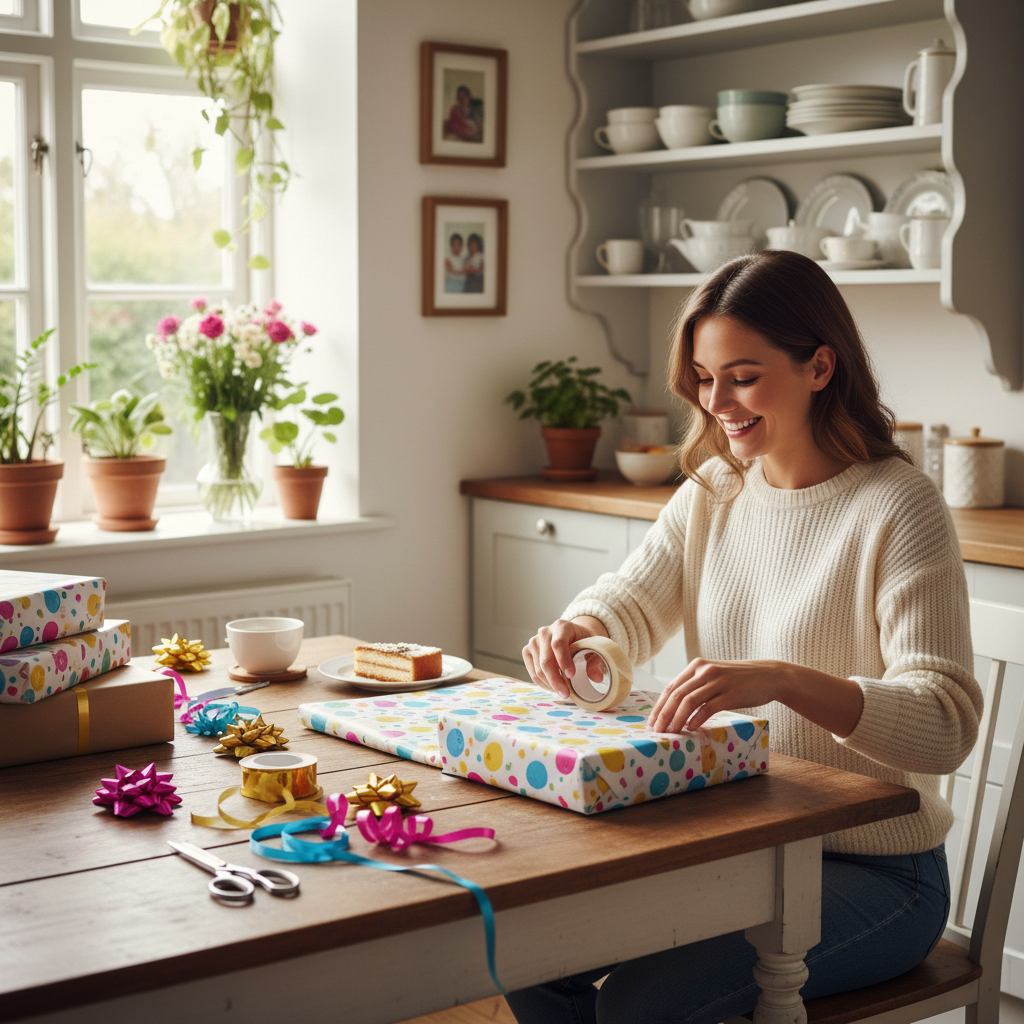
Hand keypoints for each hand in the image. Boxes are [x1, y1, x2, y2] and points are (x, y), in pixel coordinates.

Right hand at [523, 617, 607, 697]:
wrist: (572, 634)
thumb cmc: (584, 641)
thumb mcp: (594, 647)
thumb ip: (596, 661)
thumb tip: (595, 678)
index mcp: (562, 626)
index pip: (558, 644)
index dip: (564, 660)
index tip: (571, 676)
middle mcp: (544, 632)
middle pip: (546, 660)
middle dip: (556, 681)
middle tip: (566, 694)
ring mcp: (534, 641)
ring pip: (538, 669)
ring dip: (550, 685)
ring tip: (563, 692)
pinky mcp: (527, 651)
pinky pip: (533, 672)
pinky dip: (543, 683)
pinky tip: (553, 687)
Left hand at [647, 658, 789, 732]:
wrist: (768, 676)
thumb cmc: (738, 680)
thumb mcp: (713, 676)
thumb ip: (696, 686)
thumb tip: (674, 708)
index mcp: (696, 666)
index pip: (670, 687)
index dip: (659, 706)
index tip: (651, 722)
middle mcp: (704, 671)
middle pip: (676, 695)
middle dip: (664, 715)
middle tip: (656, 731)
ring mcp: (717, 681)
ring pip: (689, 701)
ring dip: (677, 719)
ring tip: (671, 732)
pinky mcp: (730, 694)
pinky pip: (708, 708)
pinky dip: (697, 719)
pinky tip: (691, 729)